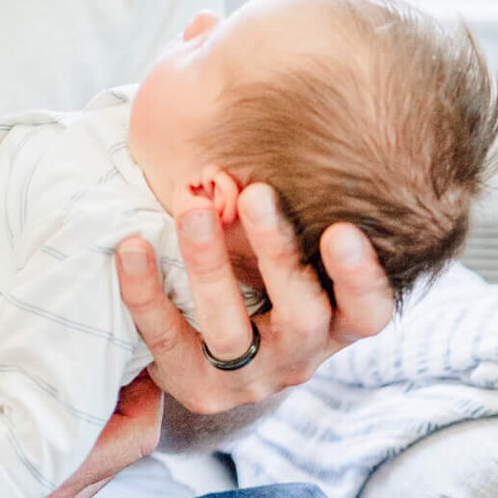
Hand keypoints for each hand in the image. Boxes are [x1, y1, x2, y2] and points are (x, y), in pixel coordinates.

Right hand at [0, 312, 163, 497]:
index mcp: (42, 489)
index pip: (130, 436)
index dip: (143, 386)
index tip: (126, 338)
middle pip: (118, 444)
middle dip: (118, 388)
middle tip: (99, 335)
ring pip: (88, 460)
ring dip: (88, 414)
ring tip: (67, 360)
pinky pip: (59, 477)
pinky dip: (60, 439)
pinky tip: (30, 411)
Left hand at [115, 185, 394, 419]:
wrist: (204, 353)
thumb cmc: (257, 275)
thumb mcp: (283, 251)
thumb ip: (288, 209)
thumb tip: (282, 111)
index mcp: (335, 321)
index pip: (367, 311)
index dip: (360, 277)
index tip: (342, 229)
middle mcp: (301, 355)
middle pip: (303, 314)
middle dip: (279, 253)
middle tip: (258, 193)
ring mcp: (248, 377)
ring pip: (231, 330)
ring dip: (211, 265)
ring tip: (193, 209)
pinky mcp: (194, 385)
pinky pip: (165, 336)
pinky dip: (145, 290)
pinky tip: (129, 246)